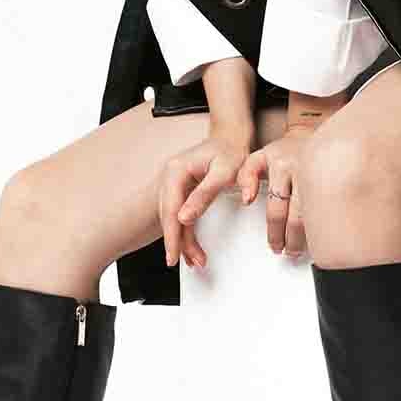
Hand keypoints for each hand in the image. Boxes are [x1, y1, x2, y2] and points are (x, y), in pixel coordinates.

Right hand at [159, 127, 254, 270]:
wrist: (232, 137)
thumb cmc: (230, 151)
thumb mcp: (222, 172)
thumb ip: (204, 194)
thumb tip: (185, 218)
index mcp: (175, 171)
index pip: (170, 209)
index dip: (172, 234)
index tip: (173, 255)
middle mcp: (169, 177)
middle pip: (168, 216)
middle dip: (177, 242)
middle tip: (187, 263)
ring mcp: (173, 184)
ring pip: (174, 219)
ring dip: (182, 241)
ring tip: (196, 261)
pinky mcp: (181, 191)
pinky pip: (180, 216)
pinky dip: (185, 233)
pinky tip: (191, 249)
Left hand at [236, 125, 319, 257]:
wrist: (312, 135)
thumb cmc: (283, 153)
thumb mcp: (258, 158)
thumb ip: (246, 176)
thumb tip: (247, 199)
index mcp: (279, 165)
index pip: (275, 208)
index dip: (275, 232)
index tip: (274, 245)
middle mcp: (301, 168)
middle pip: (295, 216)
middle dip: (290, 239)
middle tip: (288, 252)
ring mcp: (320, 174)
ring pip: (313, 215)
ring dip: (307, 237)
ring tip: (301, 249)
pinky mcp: (334, 179)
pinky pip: (328, 210)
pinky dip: (322, 226)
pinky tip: (319, 236)